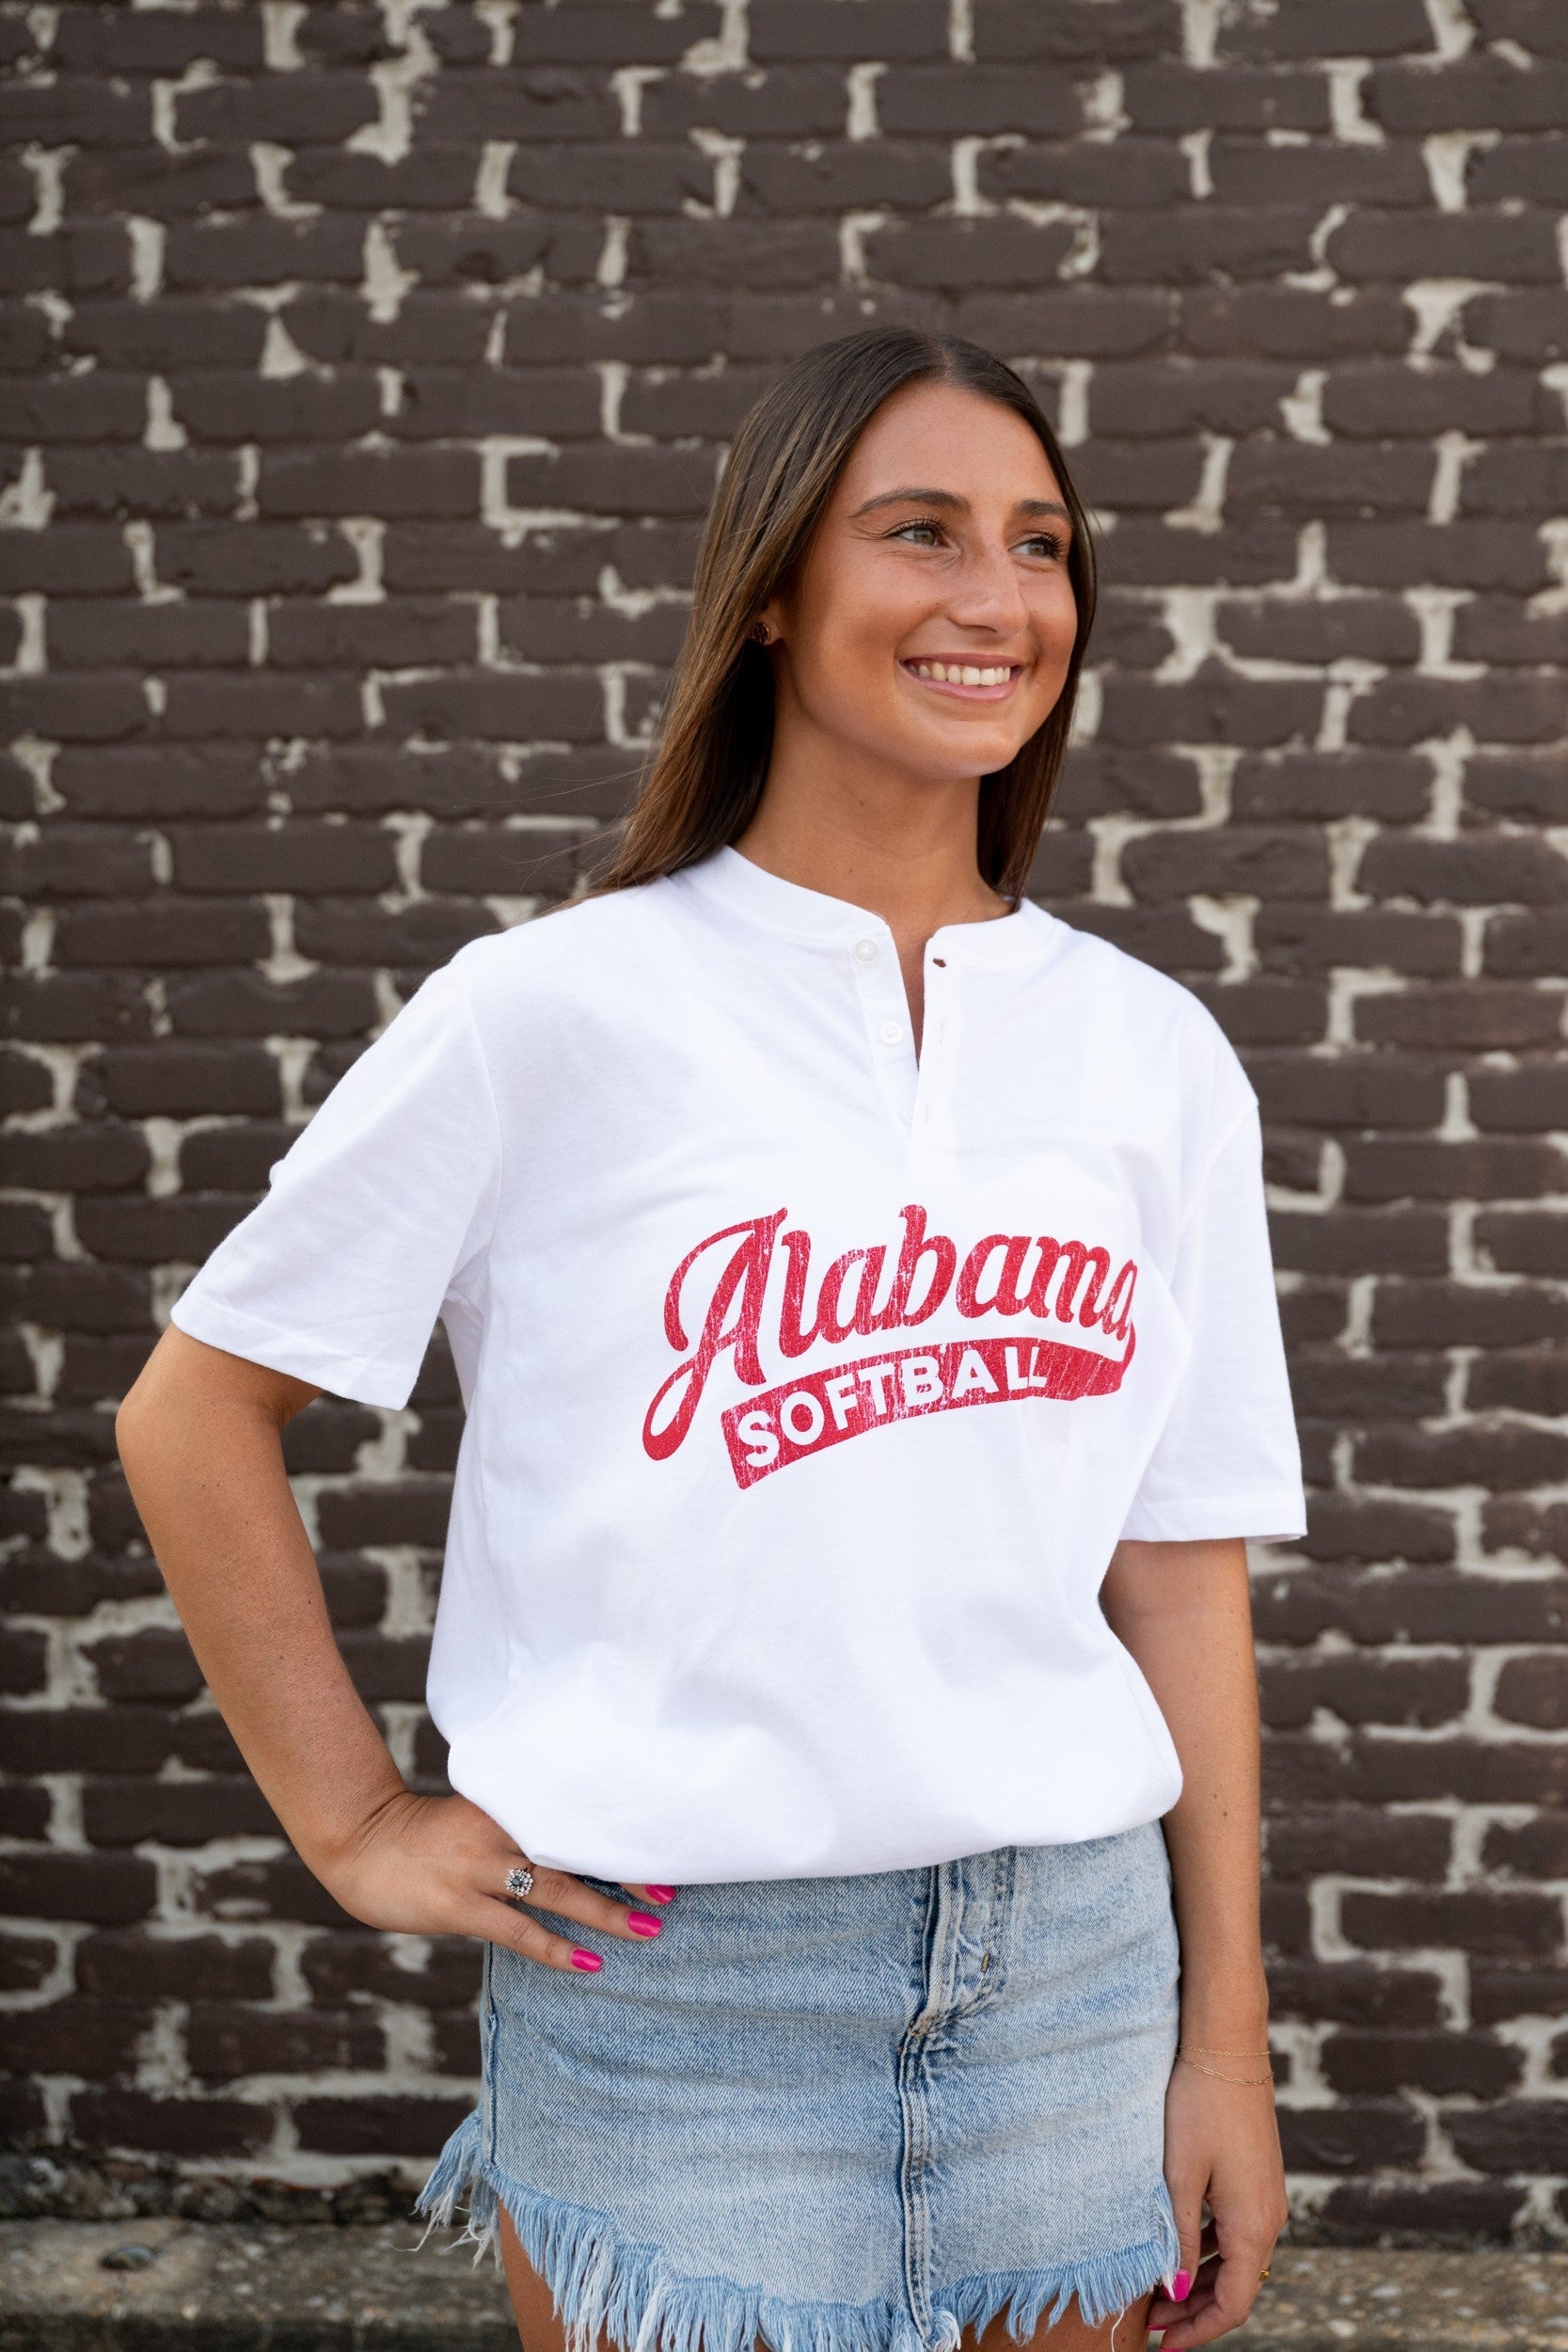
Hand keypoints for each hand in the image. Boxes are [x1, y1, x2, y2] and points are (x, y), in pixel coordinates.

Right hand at [310, 1787, 672, 1972]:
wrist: (361, 1841)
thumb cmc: (425, 1834)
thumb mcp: (476, 1816)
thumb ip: (518, 1825)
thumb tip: (570, 1841)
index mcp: (506, 1804)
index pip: (573, 1816)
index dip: (617, 1833)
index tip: (659, 1842)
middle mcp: (499, 1831)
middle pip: (575, 1849)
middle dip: (625, 1873)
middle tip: (669, 1891)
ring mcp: (478, 1868)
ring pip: (555, 1889)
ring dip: (604, 1912)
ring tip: (646, 1930)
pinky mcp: (459, 1905)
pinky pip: (517, 1930)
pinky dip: (554, 1948)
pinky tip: (588, 1963)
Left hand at [1144, 2052, 1287, 2346]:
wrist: (1227, 2046)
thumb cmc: (1199, 2106)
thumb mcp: (1180, 2176)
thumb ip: (1178, 2237)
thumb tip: (1173, 2292)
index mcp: (1254, 2226)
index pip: (1233, 2305)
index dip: (1199, 2332)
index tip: (1163, 2348)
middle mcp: (1269, 2219)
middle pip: (1236, 2287)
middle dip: (1195, 2312)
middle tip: (1151, 2326)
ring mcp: (1266, 2198)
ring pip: (1236, 2261)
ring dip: (1200, 2282)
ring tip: (1157, 2294)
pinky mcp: (1257, 2178)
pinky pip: (1237, 2232)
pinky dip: (1209, 2251)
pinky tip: (1177, 2249)